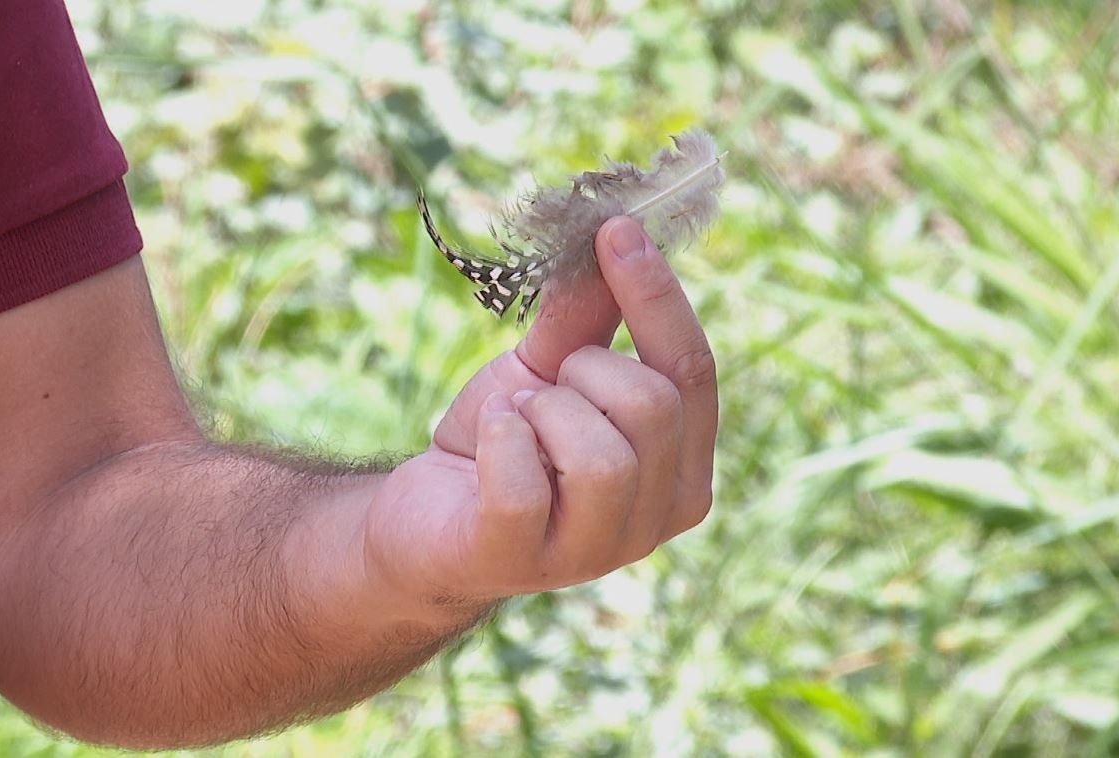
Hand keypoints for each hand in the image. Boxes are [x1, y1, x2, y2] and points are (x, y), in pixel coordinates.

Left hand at [361, 216, 717, 621]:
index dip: (657, 296)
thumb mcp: (548, 370)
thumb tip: (617, 238)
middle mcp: (657, 522)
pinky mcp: (521, 562)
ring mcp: (594, 553)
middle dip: (582, 372)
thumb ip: (588, 319)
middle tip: (539, 390)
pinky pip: (522, 485)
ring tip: (515, 424)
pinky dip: (497, 442)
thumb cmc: (503, 442)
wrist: (425, 515)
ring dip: (540, 415)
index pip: (693, 372)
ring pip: (601, 457)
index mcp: (682, 470)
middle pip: (651, 406)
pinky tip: (486, 444)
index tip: (615, 230)